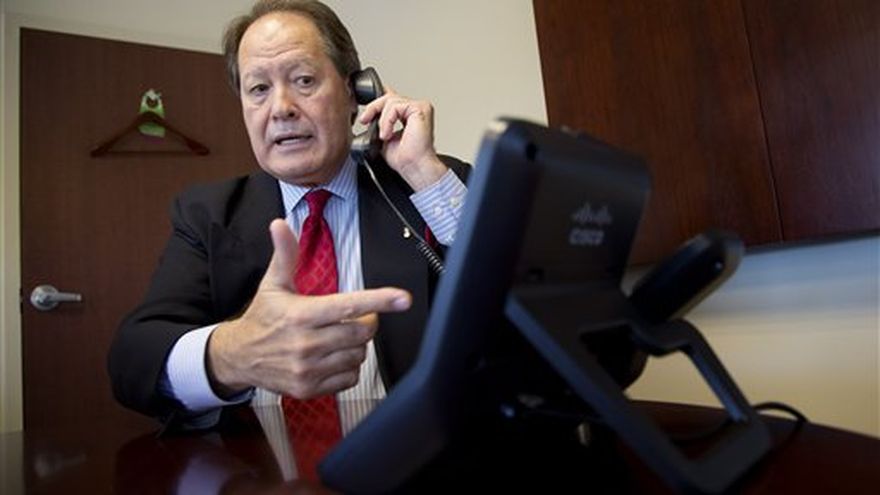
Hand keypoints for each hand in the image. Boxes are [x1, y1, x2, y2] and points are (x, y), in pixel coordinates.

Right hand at [206, 219, 411, 398]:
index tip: (403, 299)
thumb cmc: (262, 318)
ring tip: (338, 337)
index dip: (380, 300)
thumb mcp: (272, 284)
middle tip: (354, 318)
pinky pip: (349, 378)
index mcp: (301, 314)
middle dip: (366, 323)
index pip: (349, 306)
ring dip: (356, 346)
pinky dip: (348, 367)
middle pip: (362, 333)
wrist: (238, 356)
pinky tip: (332, 357)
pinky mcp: (308, 388)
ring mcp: (308, 368)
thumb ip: (284, 254)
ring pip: (358, 356)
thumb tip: (279, 225)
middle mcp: (306, 343)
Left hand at [358, 88, 447, 190]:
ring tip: (384, 136)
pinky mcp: (420, 109)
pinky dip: (387, 120)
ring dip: (382, 120)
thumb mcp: (384, 135)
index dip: (375, 104)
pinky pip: (395, 106)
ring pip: (390, 100)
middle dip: (373, 108)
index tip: (365, 118)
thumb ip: (380, 123)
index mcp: (409, 114)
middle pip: (389, 96)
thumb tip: (368, 116)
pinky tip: (388, 134)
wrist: (414, 167)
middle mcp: (416, 109)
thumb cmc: (405, 158)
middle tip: (365, 121)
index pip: (390, 98)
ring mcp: (420, 107)